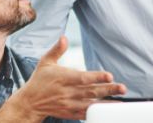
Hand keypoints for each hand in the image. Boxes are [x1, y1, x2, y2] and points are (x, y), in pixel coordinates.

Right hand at [1, 36, 126, 120]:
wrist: (29, 102)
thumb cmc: (39, 80)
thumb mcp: (45, 62)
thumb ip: (57, 50)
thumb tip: (64, 37)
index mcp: (63, 78)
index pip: (82, 78)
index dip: (96, 77)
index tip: (110, 76)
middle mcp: (67, 92)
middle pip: (90, 91)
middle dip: (108, 90)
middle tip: (123, 88)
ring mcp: (68, 104)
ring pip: (90, 104)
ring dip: (106, 103)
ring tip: (120, 102)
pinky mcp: (69, 113)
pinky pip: (84, 114)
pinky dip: (95, 113)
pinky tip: (107, 112)